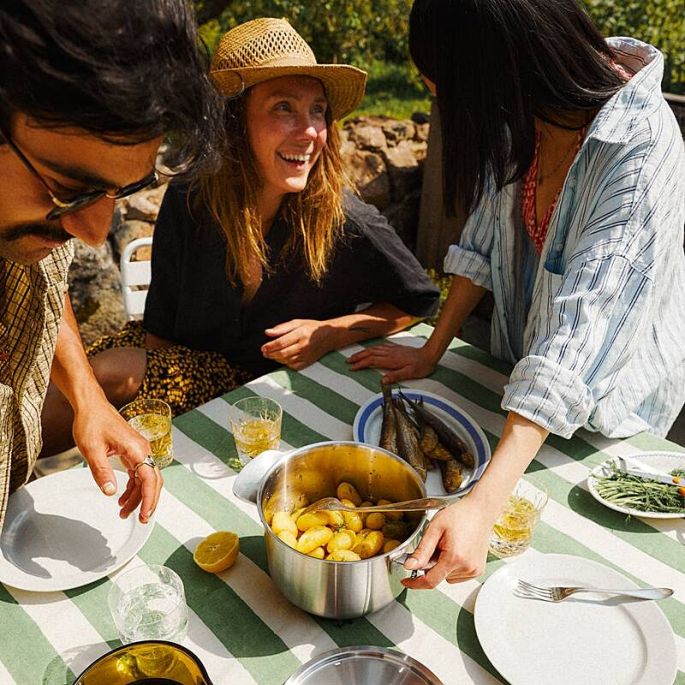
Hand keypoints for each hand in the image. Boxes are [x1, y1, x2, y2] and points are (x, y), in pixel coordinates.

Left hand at [71, 395, 162, 522]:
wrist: (92, 406)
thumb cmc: (92, 423)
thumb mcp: (92, 450)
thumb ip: (102, 472)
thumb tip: (110, 492)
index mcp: (136, 449)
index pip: (150, 478)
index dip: (149, 499)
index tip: (144, 514)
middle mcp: (143, 450)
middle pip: (153, 481)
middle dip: (147, 501)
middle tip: (140, 519)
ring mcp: (139, 451)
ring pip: (146, 479)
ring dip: (138, 496)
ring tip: (124, 512)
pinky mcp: (133, 452)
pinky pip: (138, 473)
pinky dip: (133, 487)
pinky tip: (121, 497)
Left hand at [261, 319, 334, 369]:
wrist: (328, 337)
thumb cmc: (310, 328)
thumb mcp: (296, 323)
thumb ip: (281, 328)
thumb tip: (267, 332)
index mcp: (300, 334)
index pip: (281, 342)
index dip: (270, 346)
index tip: (263, 347)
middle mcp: (303, 346)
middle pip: (282, 353)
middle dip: (271, 354)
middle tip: (264, 352)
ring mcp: (306, 355)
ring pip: (286, 360)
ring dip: (276, 359)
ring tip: (271, 355)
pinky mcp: (307, 362)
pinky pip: (293, 366)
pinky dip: (285, 363)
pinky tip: (282, 358)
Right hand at [347, 341, 435, 383]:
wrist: (429, 354)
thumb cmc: (421, 366)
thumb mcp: (410, 374)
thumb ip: (396, 376)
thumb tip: (382, 381)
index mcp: (391, 360)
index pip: (371, 361)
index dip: (360, 364)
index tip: (351, 368)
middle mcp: (390, 353)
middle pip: (370, 354)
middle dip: (358, 357)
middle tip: (348, 361)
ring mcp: (392, 350)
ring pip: (374, 349)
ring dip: (363, 352)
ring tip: (355, 356)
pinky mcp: (396, 348)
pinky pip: (380, 347)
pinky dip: (372, 348)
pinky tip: (371, 349)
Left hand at [401, 497, 493, 588]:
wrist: (480, 511)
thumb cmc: (460, 515)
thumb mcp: (435, 528)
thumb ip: (422, 550)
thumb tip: (410, 566)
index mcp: (454, 557)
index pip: (431, 581)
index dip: (416, 583)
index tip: (407, 581)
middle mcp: (467, 567)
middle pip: (438, 576)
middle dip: (432, 564)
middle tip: (437, 544)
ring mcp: (474, 570)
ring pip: (447, 576)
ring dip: (443, 565)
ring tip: (450, 545)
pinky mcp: (478, 570)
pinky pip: (457, 575)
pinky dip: (453, 566)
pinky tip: (457, 550)